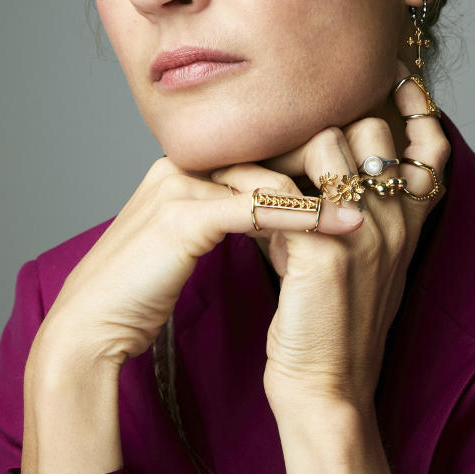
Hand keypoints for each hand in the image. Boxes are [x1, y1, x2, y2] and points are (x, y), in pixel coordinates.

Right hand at [38, 140, 365, 370]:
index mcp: (185, 166)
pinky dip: (307, 216)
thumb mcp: (190, 241)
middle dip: (328, 162)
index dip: (313, 159)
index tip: (363, 171)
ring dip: (327, 188)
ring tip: (377, 200)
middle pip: (270, 148)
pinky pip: (258, 208)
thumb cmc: (140, 291)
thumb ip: (226, 215)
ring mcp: (180, 185)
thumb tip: (273, 211)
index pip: (262, 147)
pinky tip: (346, 227)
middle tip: (383, 171)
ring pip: (270, 174)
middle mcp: (183, 164)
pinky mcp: (182, 216)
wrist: (90, 326)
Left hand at [210, 64, 450, 418]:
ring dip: (285, 147)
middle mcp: (398, 218)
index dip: (413, 106)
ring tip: (253, 166)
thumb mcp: (343, 251)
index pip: (430, 143)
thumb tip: (295, 159)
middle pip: (371, 127)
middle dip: (325, 121)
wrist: (324, 385)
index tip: (390, 77)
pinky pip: (290, 187)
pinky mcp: (330, 248)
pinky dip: (256, 184)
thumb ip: (334, 204)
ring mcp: (369, 229)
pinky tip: (233, 197)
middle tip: (277, 128)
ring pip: (331, 141)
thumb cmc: (325, 319)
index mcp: (410, 219)